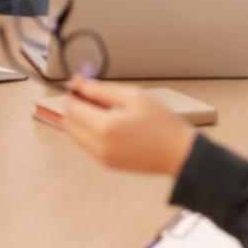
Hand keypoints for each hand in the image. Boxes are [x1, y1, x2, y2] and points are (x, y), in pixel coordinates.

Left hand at [60, 78, 196, 176]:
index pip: (72, 108)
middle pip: (68, 122)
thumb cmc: (161, 123)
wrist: (179, 153)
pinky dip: (90, 131)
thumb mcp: (133, 96)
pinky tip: (111, 122)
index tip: (82, 83)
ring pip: (75, 134)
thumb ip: (101, 90)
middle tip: (94, 95)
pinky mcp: (107, 163)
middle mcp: (98, 146)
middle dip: (76, 106)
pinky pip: (87, 144)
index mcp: (104, 128)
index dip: (74, 93)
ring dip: (82, 119)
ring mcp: (102, 157)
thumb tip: (78, 84)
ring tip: (106, 109)